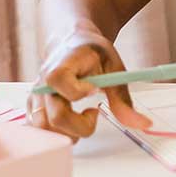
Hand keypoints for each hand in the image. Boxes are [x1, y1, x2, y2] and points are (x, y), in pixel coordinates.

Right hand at [27, 29, 151, 140]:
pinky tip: (70, 121)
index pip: (62, 85)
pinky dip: (58, 133)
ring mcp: (35, 99)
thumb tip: (143, 124)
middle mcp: (42, 85)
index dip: (81, 93)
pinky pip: (40, 131)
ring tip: (80, 118)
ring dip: (68, 132)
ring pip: (45, 130)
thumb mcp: (114, 68)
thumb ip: (123, 99)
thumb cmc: (92, 53)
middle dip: (80, 125)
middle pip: (55, 118)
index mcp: (60, 66)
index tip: (95, 90)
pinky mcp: (33, 109)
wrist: (72, 43)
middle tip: (92, 113)